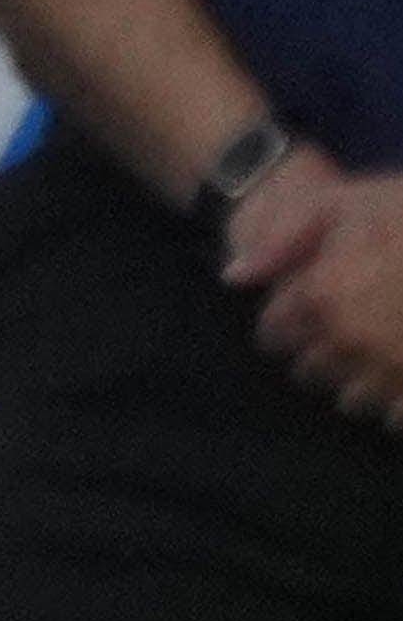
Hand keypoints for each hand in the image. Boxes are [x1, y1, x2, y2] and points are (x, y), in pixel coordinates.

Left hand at [225, 151, 402, 425]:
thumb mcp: (346, 202)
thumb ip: (283, 238)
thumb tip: (235, 278)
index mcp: (321, 298)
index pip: (273, 335)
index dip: (290, 320)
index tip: (313, 306)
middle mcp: (350, 343)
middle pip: (309, 372)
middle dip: (324, 352)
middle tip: (354, 325)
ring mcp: (392, 372)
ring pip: (351, 400)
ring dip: (361, 381)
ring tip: (384, 346)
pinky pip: (393, 418)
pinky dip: (396, 403)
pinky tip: (402, 371)